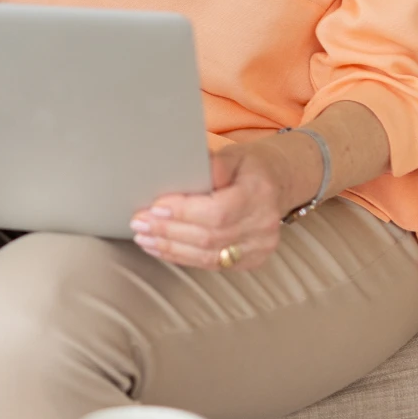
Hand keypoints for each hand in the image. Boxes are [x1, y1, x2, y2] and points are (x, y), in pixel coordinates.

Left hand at [129, 141, 300, 271]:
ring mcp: (260, 247)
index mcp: (258, 194)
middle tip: (138, 223)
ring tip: (144, 238)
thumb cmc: (248, 165)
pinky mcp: (252, 261)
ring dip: (171, 248)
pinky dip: (183, 257)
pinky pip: (213, 264)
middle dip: (168, 231)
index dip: (183, 213)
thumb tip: (178, 173)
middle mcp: (262, 225)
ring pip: (208, 256)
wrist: (278, 182)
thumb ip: (210, 165)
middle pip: (209, 237)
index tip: (154, 208)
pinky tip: (162, 249)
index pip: (216, 212)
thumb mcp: (232, 154)